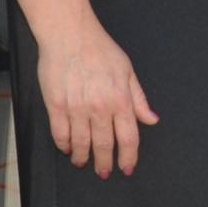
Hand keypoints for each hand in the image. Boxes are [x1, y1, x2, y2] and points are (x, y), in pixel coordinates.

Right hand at [35, 14, 155, 177]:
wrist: (69, 34)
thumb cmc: (99, 49)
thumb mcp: (127, 71)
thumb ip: (139, 98)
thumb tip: (151, 119)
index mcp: (120, 100)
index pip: (128, 138)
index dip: (128, 157)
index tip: (127, 167)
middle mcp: (100, 107)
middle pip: (104, 145)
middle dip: (105, 164)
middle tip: (104, 172)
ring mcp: (77, 108)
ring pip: (81, 143)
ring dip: (83, 157)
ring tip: (83, 163)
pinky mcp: (56, 105)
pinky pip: (60, 133)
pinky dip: (64, 144)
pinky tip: (68, 148)